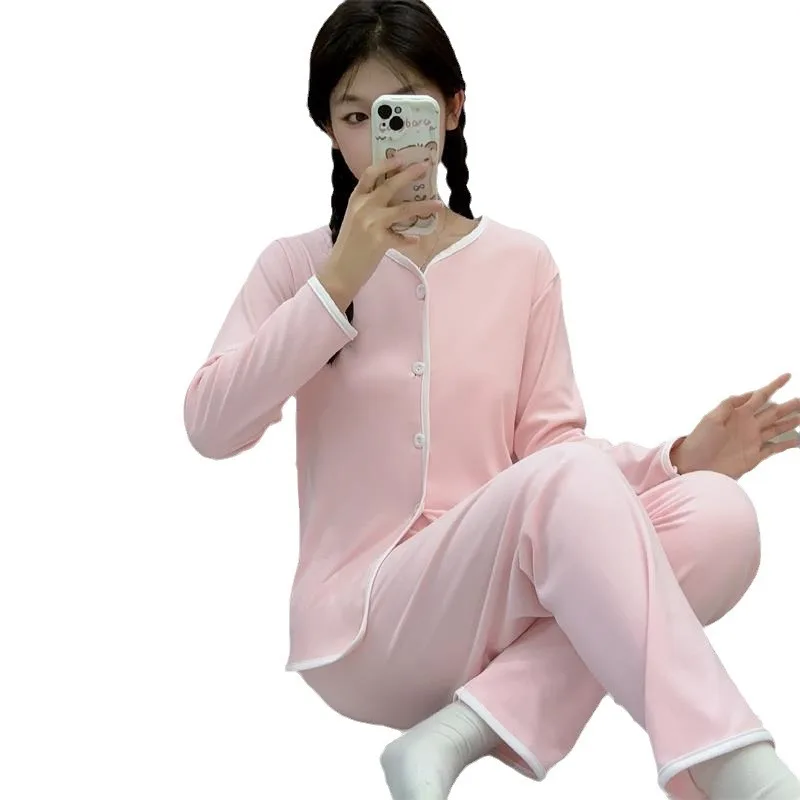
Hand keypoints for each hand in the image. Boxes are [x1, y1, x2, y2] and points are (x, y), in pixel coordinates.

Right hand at [327, 156, 443, 289]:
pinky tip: (416, 239)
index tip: (401, 158)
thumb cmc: (349, 245)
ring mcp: (371, 223)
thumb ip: (369, 206)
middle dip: (410, 174)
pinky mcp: (379, 241)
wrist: (340, 270)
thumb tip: (394, 197)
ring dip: (424, 206)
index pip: (370, 174)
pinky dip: (410, 239)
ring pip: (403, 209)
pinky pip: (402, 237)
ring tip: (438, 204)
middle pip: (390, 185)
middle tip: (426, 167)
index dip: (387, 164)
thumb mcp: (354, 218)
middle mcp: (363, 207)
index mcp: (356, 199)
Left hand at [671, 372, 799, 478]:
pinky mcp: (754, 456)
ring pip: (777, 428)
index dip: (774, 386)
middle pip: (774, 412)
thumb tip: (748, 394)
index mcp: (738, 414)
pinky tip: (797, 440)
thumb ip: (729, 405)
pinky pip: (774, 449)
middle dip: (788, 406)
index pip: (760, 396)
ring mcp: (753, 440)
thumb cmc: (699, 441)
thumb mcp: (711, 418)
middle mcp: (748, 425)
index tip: (787, 376)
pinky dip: (787, 445)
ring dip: (790, 422)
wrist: (694, 465)